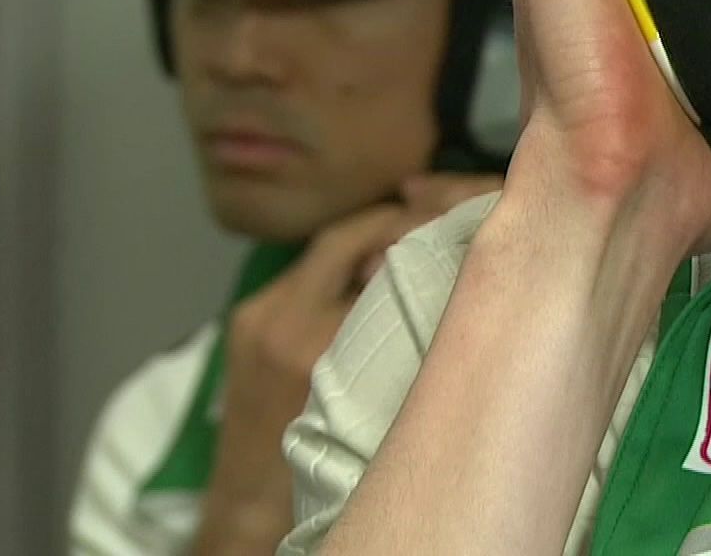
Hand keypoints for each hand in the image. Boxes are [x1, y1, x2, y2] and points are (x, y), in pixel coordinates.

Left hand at [195, 200, 450, 552]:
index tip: (463, 219)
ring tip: (409, 230)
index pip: (385, 258)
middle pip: (350, 235)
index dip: (426, 228)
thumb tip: (447, 284)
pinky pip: (304, 271)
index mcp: (325, 345)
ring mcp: (261, 315)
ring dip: (368, 234)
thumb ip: (407, 342)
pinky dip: (340, 261)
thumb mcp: (384, 406)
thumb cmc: (332, 467)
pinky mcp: (247, 319)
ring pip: (327, 247)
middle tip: (436, 207)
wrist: (251, 503)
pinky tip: (369, 266)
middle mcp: (287, 321)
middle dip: (396, 215)